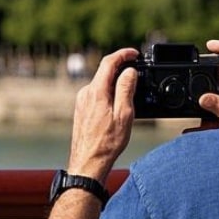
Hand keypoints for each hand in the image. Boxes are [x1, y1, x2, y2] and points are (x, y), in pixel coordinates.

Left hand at [66, 47, 139, 181]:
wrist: (88, 164)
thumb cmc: (106, 144)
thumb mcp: (124, 115)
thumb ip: (126, 89)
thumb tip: (129, 71)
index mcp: (96, 91)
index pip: (109, 62)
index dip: (123, 54)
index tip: (135, 54)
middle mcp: (86, 93)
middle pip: (104, 71)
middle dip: (121, 68)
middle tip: (137, 71)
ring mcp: (82, 101)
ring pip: (101, 83)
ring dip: (115, 82)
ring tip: (131, 92)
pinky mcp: (81, 110)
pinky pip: (97, 94)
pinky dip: (109, 92)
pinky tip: (118, 105)